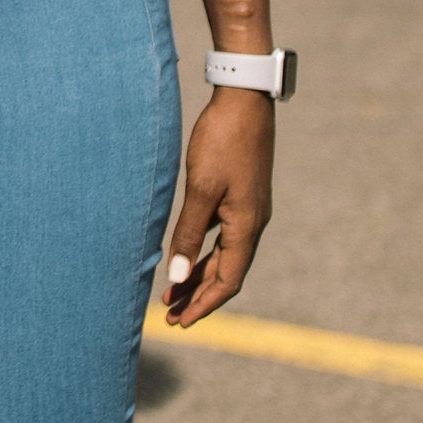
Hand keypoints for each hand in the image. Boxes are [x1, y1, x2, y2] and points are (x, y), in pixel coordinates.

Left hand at [161, 90, 272, 326]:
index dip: (204, 304)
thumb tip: (177, 277)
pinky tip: (185, 255)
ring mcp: (248, 209)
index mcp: (247, 226)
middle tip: (169, 316)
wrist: (243, 101)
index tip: (181, 322)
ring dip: (199, 274)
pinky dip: (203, 250)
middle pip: (226, 272)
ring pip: (224, 255)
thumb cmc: (222, 141)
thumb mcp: (200, 189)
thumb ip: (188, 233)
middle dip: (198, 295)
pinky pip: (222, 235)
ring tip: (172, 294)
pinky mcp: (240, 196)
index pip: (228, 281)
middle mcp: (252, 223)